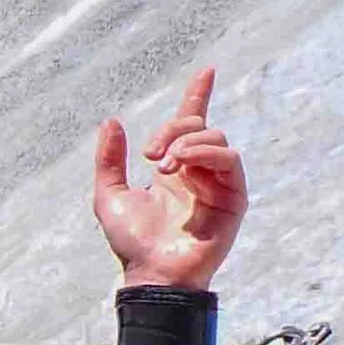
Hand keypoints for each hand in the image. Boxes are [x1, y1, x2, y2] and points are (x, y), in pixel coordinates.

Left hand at [93, 65, 246, 290]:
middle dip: (173, 129)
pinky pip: (229, 162)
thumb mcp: (109, 195)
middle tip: (151, 153)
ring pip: (216, 140)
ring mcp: (219, 185)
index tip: (208, 72)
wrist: (151, 272)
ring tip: (164, 164)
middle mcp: (199, 172)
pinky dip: (206, 156)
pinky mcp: (234, 199)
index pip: (192, 124)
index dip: (199, 97)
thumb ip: (109, 160)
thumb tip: (112, 121)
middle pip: (199, 127)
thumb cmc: (132, 242)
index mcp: (174, 168)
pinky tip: (184, 168)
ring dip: (188, 143)